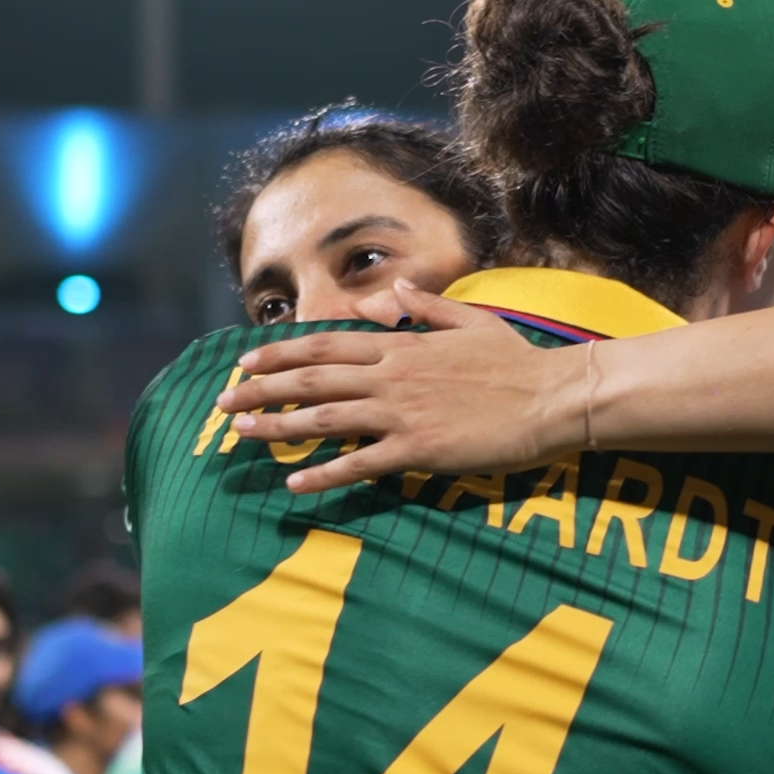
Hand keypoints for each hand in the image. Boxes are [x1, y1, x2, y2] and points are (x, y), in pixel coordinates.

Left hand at [216, 281, 588, 493]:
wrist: (552, 398)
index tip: (245, 362)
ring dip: (278, 427)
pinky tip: (294, 483)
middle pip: (312, 379)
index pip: (327, 344)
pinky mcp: (420, 450)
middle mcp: (393, 376)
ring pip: (326, 417)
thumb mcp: (471, 321)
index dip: (281, 354)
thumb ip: (425, 307)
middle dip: (261, 392)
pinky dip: (324, 473)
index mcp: (403, 345)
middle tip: (221, 404)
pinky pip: (361, 464)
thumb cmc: (517, 362)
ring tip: (240, 436)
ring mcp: (404, 413)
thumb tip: (393, 290)